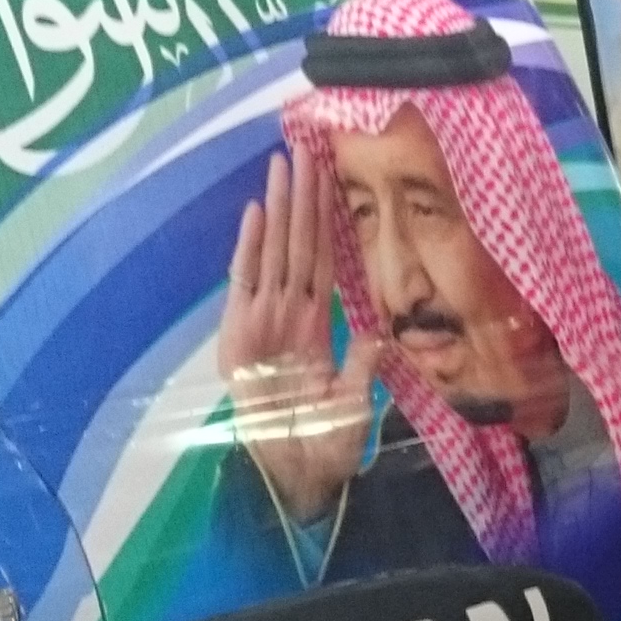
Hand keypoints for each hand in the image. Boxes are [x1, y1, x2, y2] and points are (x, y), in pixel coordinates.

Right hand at [220, 147, 375, 526]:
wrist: (290, 475)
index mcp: (316, 324)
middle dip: (304, 195)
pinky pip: (247, 282)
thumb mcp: (354, 404)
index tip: (332, 178)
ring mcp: (262, 319)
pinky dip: (251, 247)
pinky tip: (258, 213)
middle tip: (307, 146)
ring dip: (280, 206)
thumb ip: (363, 366)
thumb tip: (382, 336)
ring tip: (283, 161)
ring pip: (275, 251)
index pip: (324, 259)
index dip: (328, 220)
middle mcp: (288, 313)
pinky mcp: (238, 333)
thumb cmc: (323, 445)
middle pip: (300, 243)